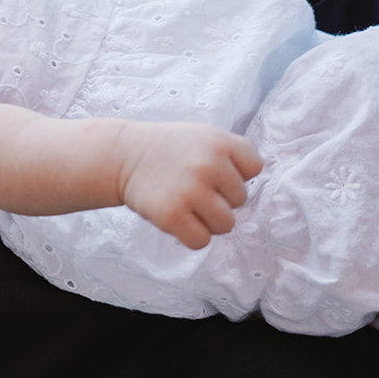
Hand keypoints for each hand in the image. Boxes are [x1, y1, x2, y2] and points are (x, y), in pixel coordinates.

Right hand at [117, 122, 262, 248]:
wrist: (123, 155)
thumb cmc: (169, 149)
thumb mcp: (204, 136)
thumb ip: (232, 155)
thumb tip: (255, 191)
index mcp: (219, 141)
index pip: (254, 168)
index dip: (235, 174)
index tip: (213, 171)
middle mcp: (209, 164)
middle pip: (241, 201)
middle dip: (220, 199)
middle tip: (193, 187)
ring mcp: (191, 190)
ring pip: (226, 225)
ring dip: (209, 221)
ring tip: (187, 205)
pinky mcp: (172, 214)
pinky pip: (201, 241)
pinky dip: (190, 235)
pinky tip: (177, 218)